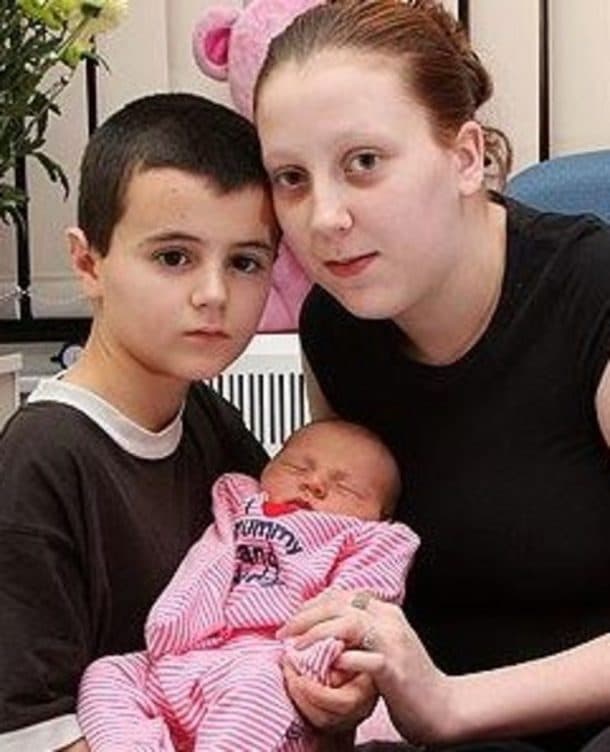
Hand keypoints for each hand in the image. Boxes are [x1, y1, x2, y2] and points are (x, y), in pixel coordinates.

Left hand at [279, 589, 452, 745]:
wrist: (443, 707)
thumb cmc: (410, 678)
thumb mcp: (386, 644)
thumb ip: (363, 630)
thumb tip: (325, 624)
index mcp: (386, 611)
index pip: (342, 595)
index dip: (313, 604)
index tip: (293, 618)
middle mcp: (389, 621)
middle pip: (340, 604)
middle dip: (306, 616)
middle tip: (285, 632)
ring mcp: (393, 643)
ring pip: (349, 623)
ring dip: (317, 633)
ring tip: (297, 646)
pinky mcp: (394, 670)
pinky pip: (364, 658)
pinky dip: (343, 659)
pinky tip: (327, 665)